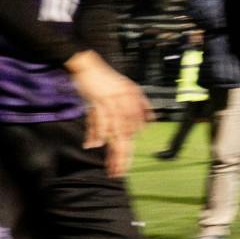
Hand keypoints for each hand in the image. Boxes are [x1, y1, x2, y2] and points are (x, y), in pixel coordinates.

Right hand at [69, 52, 150, 175]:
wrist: (90, 66)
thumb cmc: (108, 80)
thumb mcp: (129, 91)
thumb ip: (141, 106)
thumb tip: (149, 125)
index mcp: (132, 105)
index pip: (131, 134)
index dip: (126, 151)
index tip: (122, 167)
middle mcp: (124, 106)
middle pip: (125, 135)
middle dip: (123, 155)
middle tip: (120, 172)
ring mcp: (111, 103)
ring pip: (114, 131)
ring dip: (111, 148)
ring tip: (110, 166)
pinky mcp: (99, 100)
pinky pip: (98, 119)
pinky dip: (96, 131)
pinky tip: (93, 145)